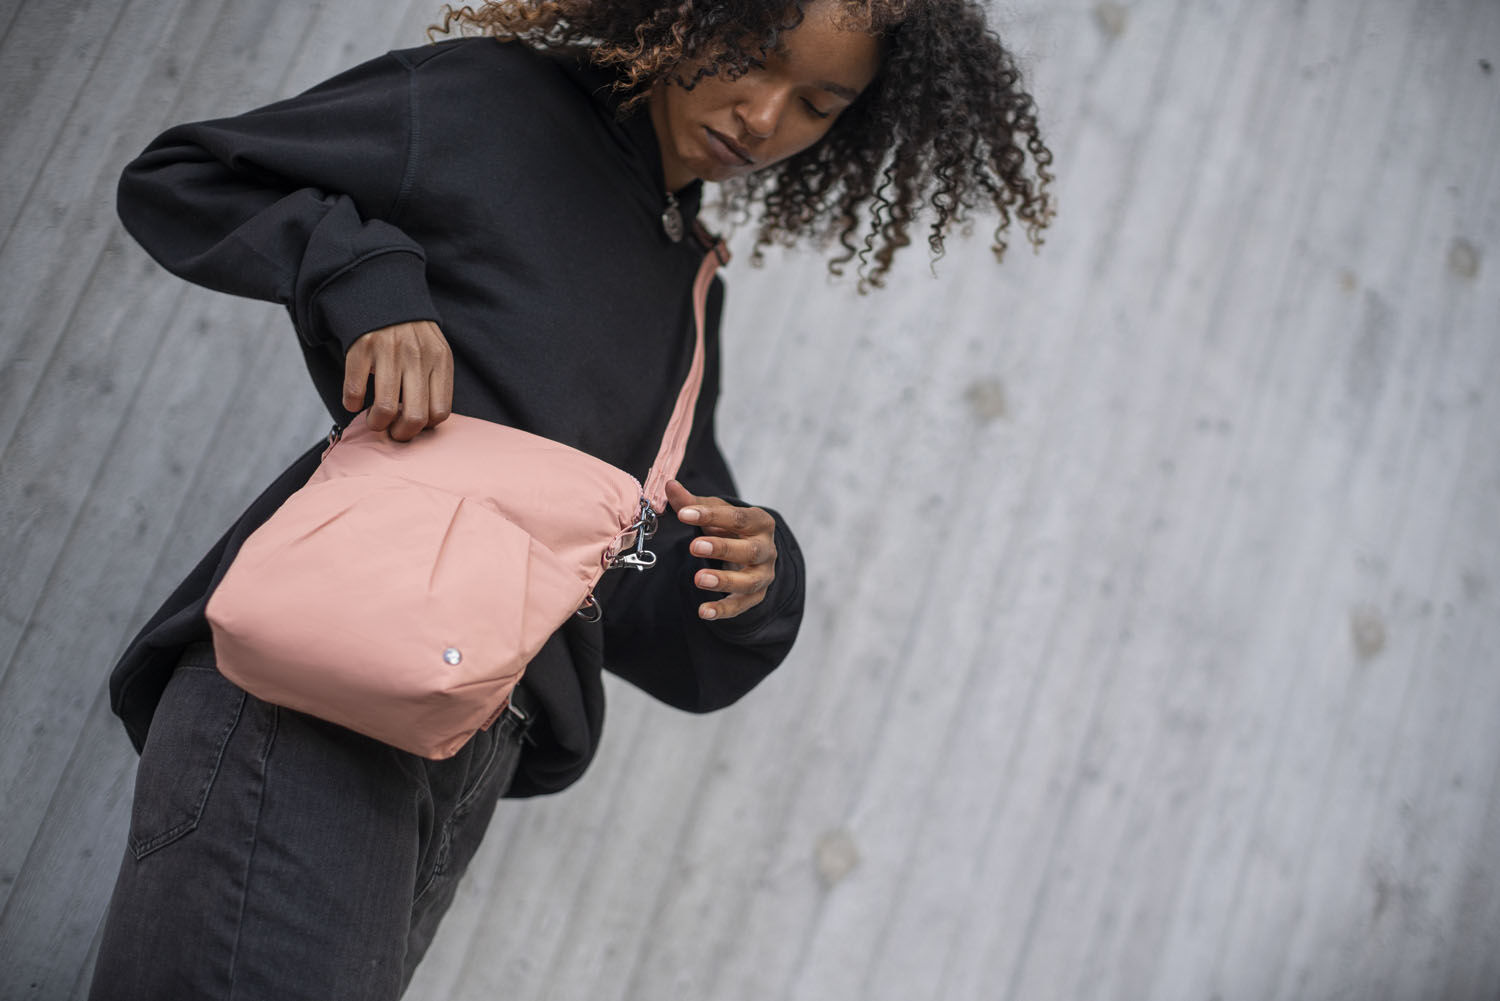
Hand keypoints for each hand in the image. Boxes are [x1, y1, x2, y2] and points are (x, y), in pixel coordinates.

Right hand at [342, 320, 453, 441]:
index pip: (440, 412)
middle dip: (401, 434)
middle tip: (392, 431)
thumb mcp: (434, 352)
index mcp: (439, 360)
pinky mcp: (361, 347)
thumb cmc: (411, 335)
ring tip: (374, 420)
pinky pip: (354, 391)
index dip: (424, 426)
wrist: (383, 294)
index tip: (412, 422)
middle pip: (415, 417)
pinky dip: (351, 403)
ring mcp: (389, 351)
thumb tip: (423, 424)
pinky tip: (354, 401)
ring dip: (377, 423)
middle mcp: (417, 356)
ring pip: (386, 409)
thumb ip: (434, 383)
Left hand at [665, 479, 777, 620]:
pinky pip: (741, 605)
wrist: (752, 551)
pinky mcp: (755, 596)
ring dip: (724, 581)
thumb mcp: (715, 512)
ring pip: (749, 581)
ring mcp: (763, 574)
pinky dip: (723, 610)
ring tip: (699, 579)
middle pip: (750, 550)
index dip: (711, 516)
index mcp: (759, 522)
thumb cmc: (731, 528)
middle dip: (722, 548)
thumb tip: (669, 485)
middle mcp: (766, 549)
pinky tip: (703, 612)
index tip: (684, 514)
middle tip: (694, 546)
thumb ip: (692, 502)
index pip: (738, 518)